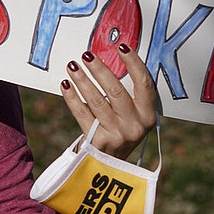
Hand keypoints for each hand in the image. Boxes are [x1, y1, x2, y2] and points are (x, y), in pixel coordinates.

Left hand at [61, 44, 156, 159]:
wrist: (112, 167)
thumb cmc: (121, 131)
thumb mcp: (133, 115)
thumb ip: (128, 93)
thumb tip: (110, 57)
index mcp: (148, 116)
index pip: (143, 84)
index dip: (133, 63)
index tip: (121, 46)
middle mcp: (135, 126)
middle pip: (116, 91)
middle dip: (100, 70)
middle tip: (87, 54)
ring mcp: (116, 135)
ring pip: (97, 101)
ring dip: (82, 81)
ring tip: (72, 66)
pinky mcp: (98, 142)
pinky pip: (82, 114)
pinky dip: (72, 98)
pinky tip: (65, 85)